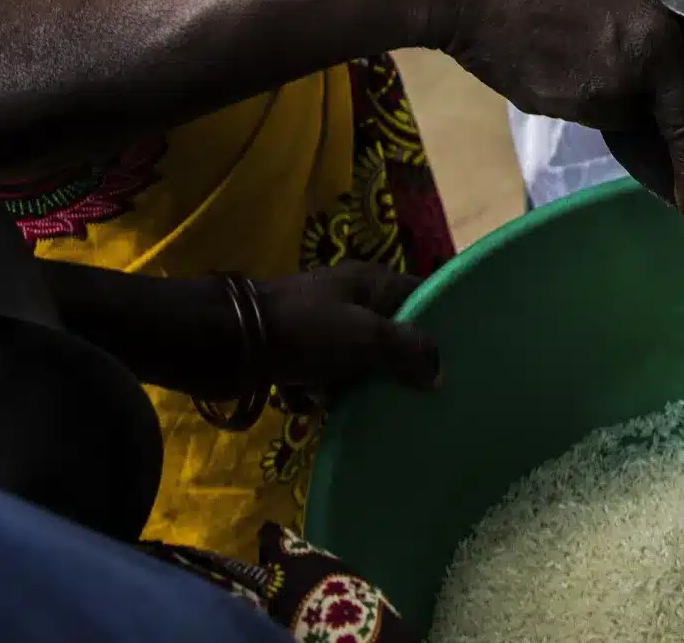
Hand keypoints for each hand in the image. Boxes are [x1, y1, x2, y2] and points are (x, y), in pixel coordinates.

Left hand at [254, 262, 439, 393]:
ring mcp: (317, 325)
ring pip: (354, 361)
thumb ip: (410, 350)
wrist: (228, 342)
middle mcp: (347, 299)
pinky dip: (316, 393)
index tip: (455, 360)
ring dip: (350, 386)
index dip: (438, 325)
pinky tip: (309, 402)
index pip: (419, 296)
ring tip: (343, 401)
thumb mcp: (368, 337)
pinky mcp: (293, 350)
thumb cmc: (306, 331)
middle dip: (392, 367)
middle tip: (405, 395)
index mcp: (370, 281)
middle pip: (388, 335)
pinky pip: (320, 376)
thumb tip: (440, 372)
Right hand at [430, 0, 683, 220]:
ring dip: (609, 63)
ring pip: (610, 93)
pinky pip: (571, 86)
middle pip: (649, 98)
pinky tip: (551, 16)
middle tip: (632, 12)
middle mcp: (614, 92)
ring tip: (582, 3)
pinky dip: (572, 62)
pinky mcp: (531, 98)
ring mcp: (568, 102)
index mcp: (651, 53)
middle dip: (650, 71)